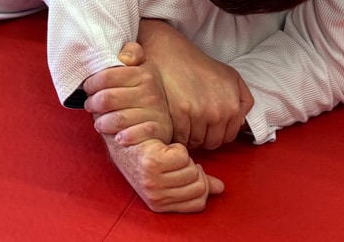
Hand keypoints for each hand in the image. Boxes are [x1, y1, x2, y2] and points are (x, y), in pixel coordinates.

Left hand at [83, 42, 173, 145]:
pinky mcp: (158, 130)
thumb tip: (125, 58)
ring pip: (116, 118)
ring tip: (99, 123)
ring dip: (102, 123)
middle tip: (90, 106)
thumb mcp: (140, 67)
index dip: (91, 83)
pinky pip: (134, 134)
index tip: (88, 88)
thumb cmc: (142, 91)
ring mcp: (155, 112)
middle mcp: (151, 92)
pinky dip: (123, 137)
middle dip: (93, 104)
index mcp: (144, 73)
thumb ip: (132, 53)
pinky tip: (118, 138)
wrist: (161, 119)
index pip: (106, 76)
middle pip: (107, 98)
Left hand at [103, 137, 224, 213]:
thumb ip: (197, 184)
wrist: (123, 139)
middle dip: (193, 169)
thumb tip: (220, 188)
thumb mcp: (172, 176)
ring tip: (167, 154)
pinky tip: (163, 146)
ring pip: (192, 169)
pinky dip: (177, 147)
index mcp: (161, 205)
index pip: (198, 203)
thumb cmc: (148, 156)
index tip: (189, 170)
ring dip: (183, 157)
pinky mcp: (153, 162)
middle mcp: (156, 197)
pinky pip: (183, 155)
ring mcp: (153, 181)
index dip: (200, 184)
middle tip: (177, 161)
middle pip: (199, 186)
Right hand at [137, 20, 253, 149]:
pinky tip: (176, 121)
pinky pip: (180, 137)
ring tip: (185, 122)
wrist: (174, 54)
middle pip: (211, 143)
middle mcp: (218, 113)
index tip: (209, 128)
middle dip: (204, 137)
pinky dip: (177, 134)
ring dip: (190, 136)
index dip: (218, 134)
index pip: (228, 138)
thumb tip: (241, 124)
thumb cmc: (202, 66)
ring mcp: (198, 114)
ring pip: (195, 142)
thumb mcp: (232, 77)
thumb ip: (244, 101)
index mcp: (233, 106)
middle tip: (196, 126)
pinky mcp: (179, 114)